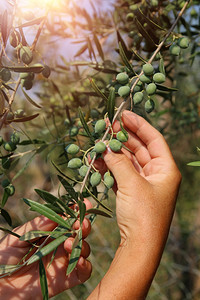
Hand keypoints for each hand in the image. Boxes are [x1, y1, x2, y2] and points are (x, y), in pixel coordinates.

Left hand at [0, 199, 91, 299]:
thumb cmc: (3, 256)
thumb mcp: (20, 236)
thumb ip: (40, 225)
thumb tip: (61, 211)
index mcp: (49, 232)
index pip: (67, 218)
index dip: (77, 210)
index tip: (84, 203)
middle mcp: (58, 245)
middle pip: (79, 232)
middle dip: (83, 225)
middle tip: (80, 223)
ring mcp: (62, 262)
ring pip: (83, 249)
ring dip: (82, 244)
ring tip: (69, 243)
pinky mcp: (64, 280)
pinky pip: (83, 272)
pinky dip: (86, 265)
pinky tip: (79, 260)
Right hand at [89, 110, 180, 298]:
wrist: (139, 247)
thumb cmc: (142, 214)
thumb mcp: (131, 184)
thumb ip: (118, 162)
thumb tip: (106, 147)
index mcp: (166, 169)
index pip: (154, 139)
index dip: (139, 125)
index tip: (124, 114)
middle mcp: (157, 175)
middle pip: (139, 148)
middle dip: (123, 137)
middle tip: (107, 126)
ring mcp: (144, 184)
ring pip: (127, 162)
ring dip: (113, 153)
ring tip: (98, 143)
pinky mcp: (132, 193)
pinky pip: (120, 174)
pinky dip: (109, 168)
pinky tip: (97, 160)